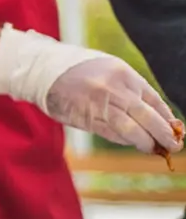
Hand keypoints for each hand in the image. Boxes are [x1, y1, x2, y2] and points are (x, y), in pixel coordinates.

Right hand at [0, 26, 182, 153]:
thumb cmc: (82, 70)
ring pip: (130, 131)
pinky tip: (130, 142)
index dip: (167, 118)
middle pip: (147, 118)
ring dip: (144, 143)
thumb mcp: (110, 70)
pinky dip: (123, 140)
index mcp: (123, 74)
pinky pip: (111, 134)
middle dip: (163, 135)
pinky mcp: (85, 119)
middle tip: (173, 147)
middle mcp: (112, 89)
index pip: (154, 100)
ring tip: (151, 148)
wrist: (44, 71)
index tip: (175, 129)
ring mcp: (98, 105)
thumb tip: (157, 116)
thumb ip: (130, 89)